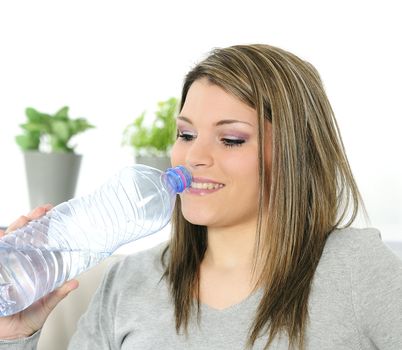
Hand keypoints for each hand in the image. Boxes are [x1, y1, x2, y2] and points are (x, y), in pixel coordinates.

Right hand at [0, 205, 78, 339]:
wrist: (9, 336)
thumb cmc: (27, 320)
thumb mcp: (45, 305)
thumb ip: (57, 294)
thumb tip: (75, 283)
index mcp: (32, 267)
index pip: (36, 241)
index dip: (42, 226)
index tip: (51, 213)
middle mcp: (17, 263)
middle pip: (22, 236)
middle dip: (30, 220)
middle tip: (42, 211)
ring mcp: (4, 266)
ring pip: (7, 240)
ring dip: (16, 227)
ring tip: (25, 219)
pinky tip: (1, 234)